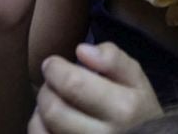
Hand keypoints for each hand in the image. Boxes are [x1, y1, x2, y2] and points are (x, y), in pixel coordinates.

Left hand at [32, 42, 162, 133]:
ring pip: (42, 130)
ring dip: (40, 111)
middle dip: (46, 90)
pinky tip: (50, 124)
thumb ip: (113, 59)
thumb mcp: (136, 80)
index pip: (73, 84)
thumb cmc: (138, 111)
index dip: (55, 69)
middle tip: (52, 83)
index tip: (52, 63)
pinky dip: (39, 129)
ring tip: (53, 103)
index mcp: (123, 108)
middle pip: (53, 109)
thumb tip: (81, 50)